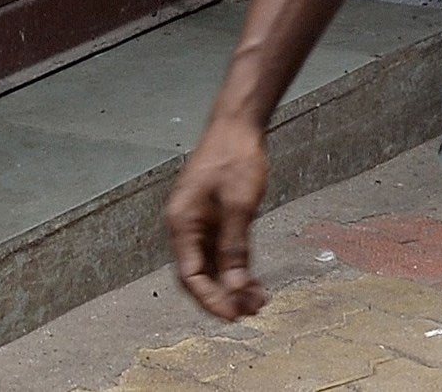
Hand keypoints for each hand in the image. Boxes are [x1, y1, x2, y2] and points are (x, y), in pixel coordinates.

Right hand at [166, 115, 272, 319]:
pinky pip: (223, 254)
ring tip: (259, 302)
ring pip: (213, 268)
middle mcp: (186, 227)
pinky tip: (255, 283)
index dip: (210, 300)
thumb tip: (233, 288)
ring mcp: (200, 224)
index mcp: (182, 224)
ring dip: (232, 287)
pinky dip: (237, 270)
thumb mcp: (239, 205)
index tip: (233, 316)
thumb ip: (235, 248)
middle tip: (251, 313)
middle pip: (199, 276)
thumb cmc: (234, 157)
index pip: (190, 276)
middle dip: (223, 298)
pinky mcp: (216, 219)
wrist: (237, 125)